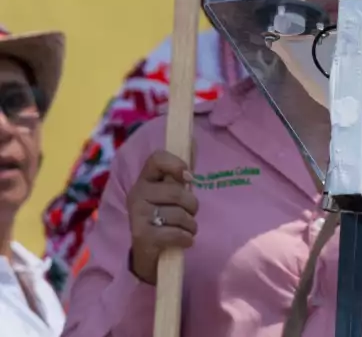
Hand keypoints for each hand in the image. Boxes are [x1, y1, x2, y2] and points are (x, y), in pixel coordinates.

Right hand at [127, 150, 197, 284]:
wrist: (147, 252)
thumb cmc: (164, 216)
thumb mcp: (171, 193)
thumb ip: (180, 173)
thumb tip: (193, 140)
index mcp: (145, 180)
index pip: (156, 158)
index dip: (176, 164)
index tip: (188, 177)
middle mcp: (137, 195)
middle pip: (177, 192)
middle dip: (192, 206)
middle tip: (189, 213)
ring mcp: (137, 216)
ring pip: (180, 215)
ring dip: (191, 225)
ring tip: (184, 229)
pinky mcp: (142, 237)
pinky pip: (176, 234)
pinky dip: (186, 239)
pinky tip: (182, 240)